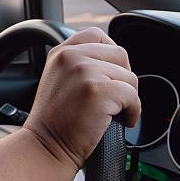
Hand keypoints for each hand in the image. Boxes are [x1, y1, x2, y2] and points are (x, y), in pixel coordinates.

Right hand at [24, 27, 140, 169]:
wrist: (46, 145)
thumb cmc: (54, 120)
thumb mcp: (58, 79)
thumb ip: (79, 63)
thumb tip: (113, 63)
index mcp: (61, 52)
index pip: (97, 35)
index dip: (110, 54)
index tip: (109, 74)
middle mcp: (71, 56)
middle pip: (119, 55)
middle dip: (121, 77)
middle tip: (111, 98)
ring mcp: (84, 71)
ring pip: (129, 76)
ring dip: (128, 97)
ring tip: (112, 111)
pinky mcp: (98, 90)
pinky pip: (133, 95)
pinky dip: (133, 111)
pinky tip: (120, 119)